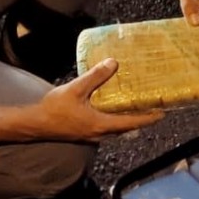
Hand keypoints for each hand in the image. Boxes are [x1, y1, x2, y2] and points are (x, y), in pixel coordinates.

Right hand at [33, 59, 163, 140]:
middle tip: (152, 107)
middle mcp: (100, 133)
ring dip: (128, 119)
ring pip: (116, 128)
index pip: (131, 122)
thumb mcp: (76, 89)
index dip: (148, 118)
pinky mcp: (84, 132)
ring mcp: (92, 135)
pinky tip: (112, 108)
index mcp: (101, 124)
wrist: (35, 124)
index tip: (163, 112)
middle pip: (126, 127)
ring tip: (136, 106)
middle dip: (141, 118)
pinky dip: (115, 118)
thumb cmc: (55, 109)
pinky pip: (106, 127)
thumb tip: (114, 63)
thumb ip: (95, 76)